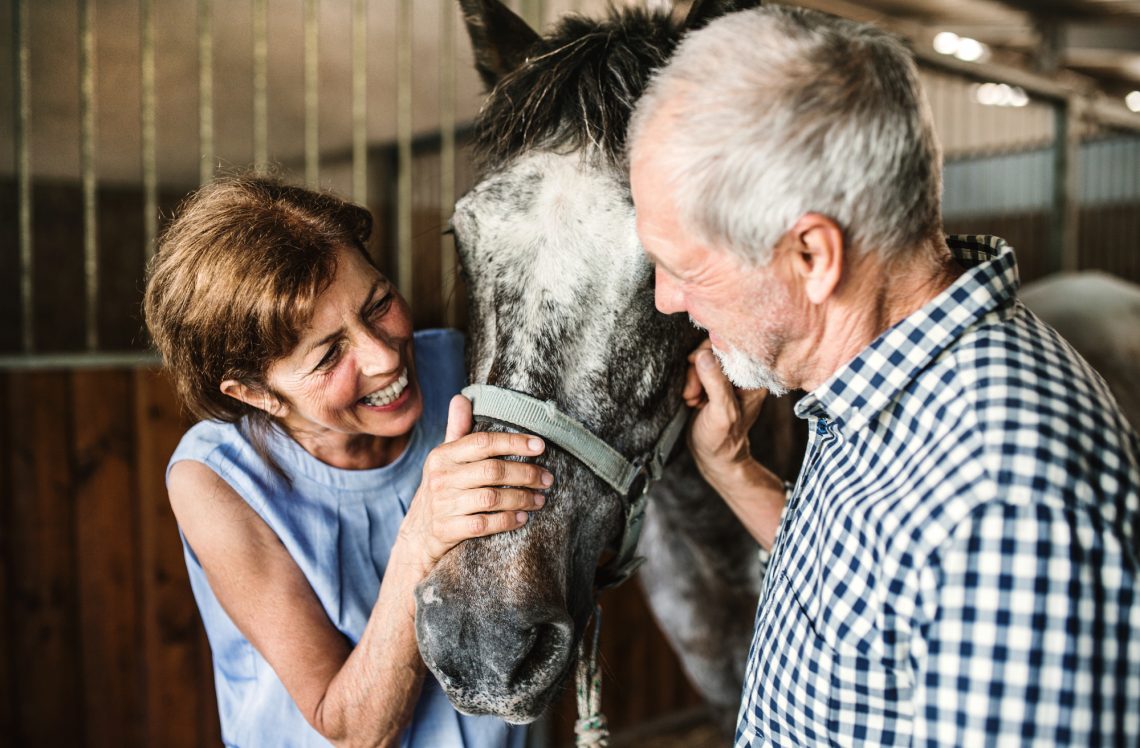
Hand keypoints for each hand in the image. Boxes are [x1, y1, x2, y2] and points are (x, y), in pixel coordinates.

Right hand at [399, 394, 551, 572]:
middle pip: (492, 471)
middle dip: (526, 474)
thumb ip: (457, 430)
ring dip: (522, 498)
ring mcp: (443, 505)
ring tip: (540, 499)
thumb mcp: (444, 459)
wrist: (417, 535)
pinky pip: (484, 524)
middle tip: (547, 479)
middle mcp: (441, 477)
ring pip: (492, 498)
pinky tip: (521, 518)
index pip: (483, 442)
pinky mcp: (447, 530)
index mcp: (442, 455)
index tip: (540, 446)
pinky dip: (506, 521)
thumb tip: (461, 398)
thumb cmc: (440, 490)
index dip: (514, 442)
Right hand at [683, 340, 768, 487]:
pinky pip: (698, 368)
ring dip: (692, 378)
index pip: (733, 346)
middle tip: (694, 393)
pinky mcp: (714, 381)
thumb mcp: (721, 413)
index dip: (711, 353)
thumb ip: (716, 383)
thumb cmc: (722, 440)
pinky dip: (690, 381)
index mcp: (754, 378)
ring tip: (693, 400)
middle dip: (698, 368)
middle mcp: (743, 374)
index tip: (696, 367)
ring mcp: (728, 377)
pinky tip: (693, 399)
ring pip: (703, 358)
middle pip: (715, 349)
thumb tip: (705, 355)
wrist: (714, 456)